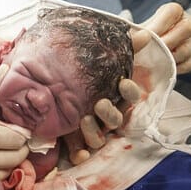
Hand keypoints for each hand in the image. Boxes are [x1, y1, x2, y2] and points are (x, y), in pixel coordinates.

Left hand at [63, 31, 146, 164]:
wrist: (46, 84)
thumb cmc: (80, 72)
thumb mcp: (98, 58)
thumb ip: (120, 48)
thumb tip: (143, 35)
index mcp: (113, 96)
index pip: (128, 96)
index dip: (129, 92)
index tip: (123, 83)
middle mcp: (105, 115)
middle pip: (115, 120)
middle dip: (109, 113)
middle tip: (99, 103)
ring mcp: (91, 129)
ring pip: (99, 137)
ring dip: (94, 131)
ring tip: (83, 118)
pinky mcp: (74, 140)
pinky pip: (81, 151)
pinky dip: (80, 154)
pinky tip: (79, 154)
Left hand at [140, 2, 190, 73]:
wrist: (184, 39)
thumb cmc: (161, 31)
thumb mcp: (151, 25)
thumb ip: (138, 30)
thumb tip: (125, 38)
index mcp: (175, 11)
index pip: (171, 13)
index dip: (158, 26)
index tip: (145, 37)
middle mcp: (189, 23)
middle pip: (184, 29)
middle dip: (165, 43)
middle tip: (148, 54)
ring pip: (186, 50)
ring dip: (169, 58)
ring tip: (154, 64)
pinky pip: (189, 64)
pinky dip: (176, 69)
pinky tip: (164, 70)